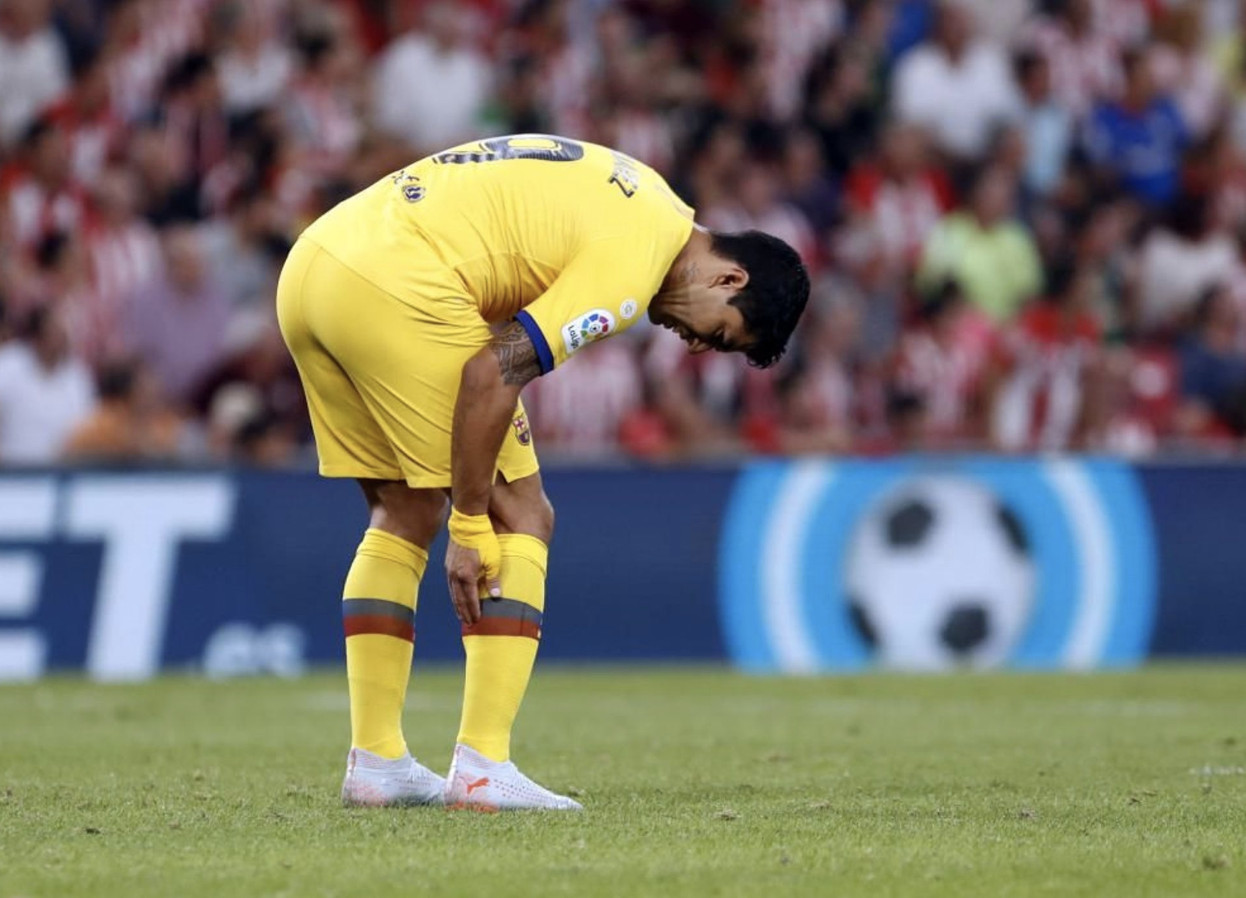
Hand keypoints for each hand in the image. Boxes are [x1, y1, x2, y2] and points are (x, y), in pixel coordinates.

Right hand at [445, 509, 501, 624]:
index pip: (469, 600)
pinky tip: (457, 596)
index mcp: (466, 576)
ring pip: (453, 592)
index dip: (473, 611)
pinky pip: (451, 584)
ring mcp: (449, 569)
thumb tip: (497, 596)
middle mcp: (454, 575)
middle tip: (468, 623)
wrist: (468, 522)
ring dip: (457, 605)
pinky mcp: (448, 563)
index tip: (477, 621)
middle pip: (458, 599)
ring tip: (462, 615)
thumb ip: (493, 579)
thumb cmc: (484, 540)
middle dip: (464, 612)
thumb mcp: (494, 560)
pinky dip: (454, 593)